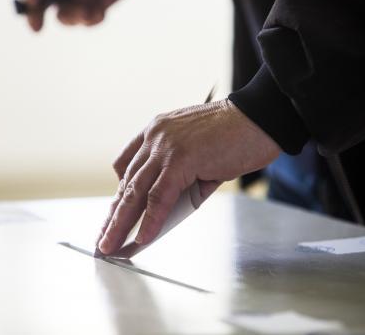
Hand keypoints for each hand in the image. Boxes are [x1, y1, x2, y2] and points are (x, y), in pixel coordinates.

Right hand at [22, 0, 147, 30]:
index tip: (34, 1)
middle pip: (39, 1)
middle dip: (36, 15)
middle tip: (36, 28)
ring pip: (63, 15)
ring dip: (73, 18)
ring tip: (89, 12)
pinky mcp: (91, 6)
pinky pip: (86, 20)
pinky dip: (91, 21)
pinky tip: (102, 14)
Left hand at [96, 99, 280, 254]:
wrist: (261, 118)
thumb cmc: (236, 136)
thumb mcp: (198, 155)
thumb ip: (180, 180)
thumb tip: (165, 212)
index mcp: (156, 131)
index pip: (127, 167)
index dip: (118, 196)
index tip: (110, 216)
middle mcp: (154, 136)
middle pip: (126, 183)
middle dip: (113, 215)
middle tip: (103, 239)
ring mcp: (165, 147)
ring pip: (135, 192)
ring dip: (121, 223)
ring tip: (110, 245)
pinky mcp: (180, 159)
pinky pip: (159, 196)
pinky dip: (151, 220)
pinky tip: (142, 237)